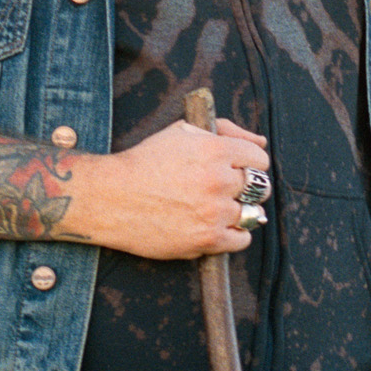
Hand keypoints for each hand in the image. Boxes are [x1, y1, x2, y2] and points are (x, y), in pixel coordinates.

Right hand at [65, 115, 271, 261]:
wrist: (110, 197)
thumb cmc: (144, 163)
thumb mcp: (182, 132)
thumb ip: (226, 131)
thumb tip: (260, 141)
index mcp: (215, 150)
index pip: (260, 158)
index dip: (248, 163)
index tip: (236, 170)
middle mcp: (219, 180)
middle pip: (259, 187)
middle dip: (244, 187)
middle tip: (223, 190)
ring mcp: (215, 212)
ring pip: (252, 213)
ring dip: (237, 211)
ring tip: (214, 209)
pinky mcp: (207, 239)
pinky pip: (242, 239)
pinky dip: (233, 234)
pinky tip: (215, 226)